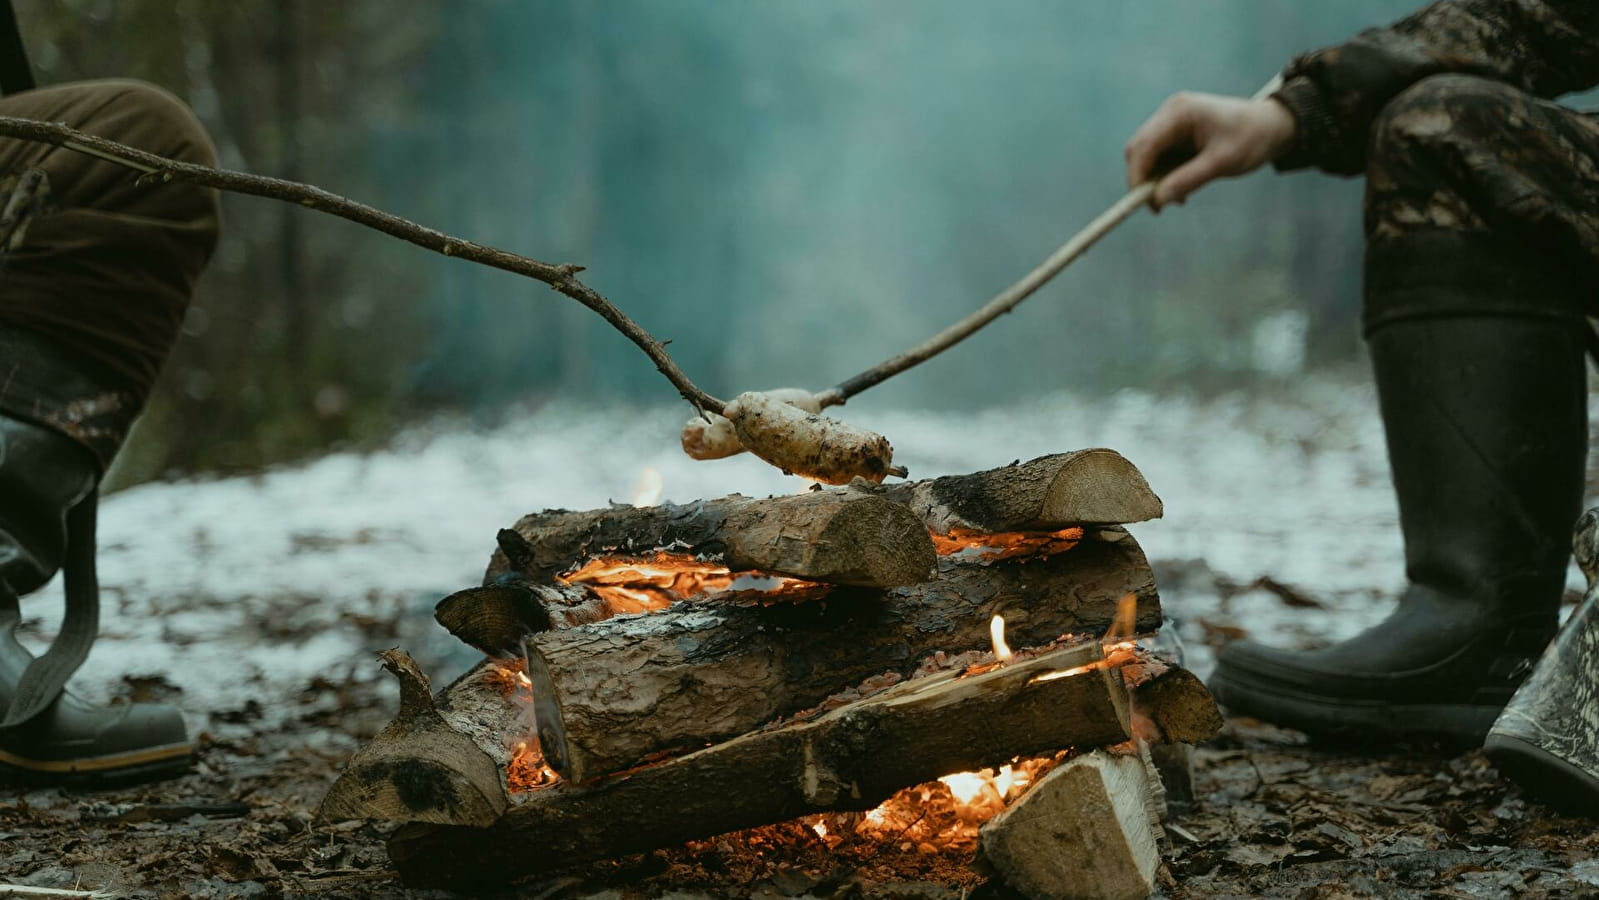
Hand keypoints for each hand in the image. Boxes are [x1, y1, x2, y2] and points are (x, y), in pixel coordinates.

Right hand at [1124, 92, 1297, 209]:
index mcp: (1180, 112)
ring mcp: (1172, 121)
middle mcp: (1171, 112)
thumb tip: (1157, 200)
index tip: (1143, 203)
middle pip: (1139, 150)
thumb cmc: (1251, 138)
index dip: (1137, 176)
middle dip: (1145, 179)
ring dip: (1156, 180)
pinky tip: (1183, 188)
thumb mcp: (1221, 162)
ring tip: (1180, 198)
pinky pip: (1160, 156)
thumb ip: (1188, 180)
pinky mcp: (1177, 132)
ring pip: (1148, 156)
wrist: (1272, 126)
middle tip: (1159, 207)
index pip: (1143, 145)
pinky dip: (1166, 175)